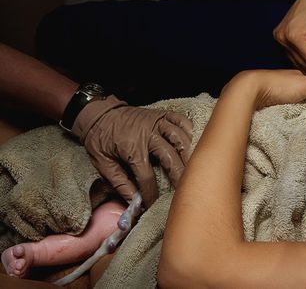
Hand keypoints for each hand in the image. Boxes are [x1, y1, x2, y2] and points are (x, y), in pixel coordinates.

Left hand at [72, 96, 192, 207]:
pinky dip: (189, 131)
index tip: (153, 205)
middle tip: (185, 189)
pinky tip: (192, 143)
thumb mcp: (102, 163)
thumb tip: (134, 202)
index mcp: (132, 147)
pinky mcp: (162, 115)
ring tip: (193, 169)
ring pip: (180, 137)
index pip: (146, 176)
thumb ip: (119, 183)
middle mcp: (148, 133)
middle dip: (179, 175)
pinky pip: (181, 120)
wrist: (99, 113)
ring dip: (188, 154)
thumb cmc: (100, 139)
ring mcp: (157, 122)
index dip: (150, 193)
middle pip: (170, 156)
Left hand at [226, 70, 305, 109]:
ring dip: (304, 110)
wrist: (249, 91)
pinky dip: (293, 114)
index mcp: (299, 75)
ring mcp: (279, 93)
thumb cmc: (278, 85)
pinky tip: (295, 121)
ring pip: (296, 102)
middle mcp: (289, 82)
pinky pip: (286, 109)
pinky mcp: (269, 103)